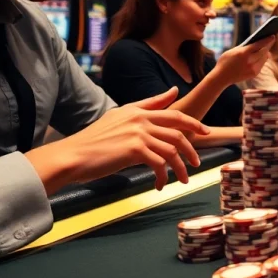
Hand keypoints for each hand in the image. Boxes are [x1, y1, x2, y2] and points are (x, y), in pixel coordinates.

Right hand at [27, 87, 210, 192]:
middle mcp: (139, 119)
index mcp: (136, 111)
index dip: (192, 122)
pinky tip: (159, 185)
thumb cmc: (92, 142)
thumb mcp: (118, 118)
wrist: (71, 156)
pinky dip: (163, 176)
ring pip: (172, 149)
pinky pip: (160, 163)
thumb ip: (145, 106)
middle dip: (192, 146)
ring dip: (180, 168)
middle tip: (197, 162)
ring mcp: (138, 133)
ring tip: (182, 179)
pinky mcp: (135, 149)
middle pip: (178, 130)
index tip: (205, 131)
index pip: (171, 112)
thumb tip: (172, 92)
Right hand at [215, 37, 273, 83]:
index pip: (259, 44)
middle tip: (270, 41)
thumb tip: (257, 46)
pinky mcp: (254, 74)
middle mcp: (250, 61)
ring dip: (265, 53)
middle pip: (264, 51)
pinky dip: (261, 60)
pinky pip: (261, 64)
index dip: (267, 40)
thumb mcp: (233, 51)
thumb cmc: (225, 61)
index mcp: (244, 53)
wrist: (221, 77)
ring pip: (264, 58)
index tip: (273, 36)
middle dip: (267, 46)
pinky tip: (262, 56)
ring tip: (267, 48)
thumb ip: (245, 48)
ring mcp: (253, 68)